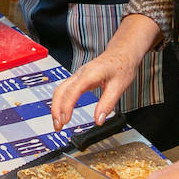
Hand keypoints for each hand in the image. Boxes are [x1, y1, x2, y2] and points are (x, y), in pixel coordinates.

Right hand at [50, 13, 162, 128]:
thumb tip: (98, 120)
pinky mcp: (79, 78)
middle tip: (58, 126)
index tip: (66, 121)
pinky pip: (64, 89)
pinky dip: (60, 101)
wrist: (122, 53)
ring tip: (58, 122)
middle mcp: (80, 73)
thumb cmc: (122, 65)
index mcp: (90, 74)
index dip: (67, 107)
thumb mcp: (119, 87)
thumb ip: (107, 104)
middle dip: (56, 109)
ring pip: (60, 90)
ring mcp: (78, 75)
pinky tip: (62, 111)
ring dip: (56, 107)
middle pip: (61, 91)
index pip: (73, 91)